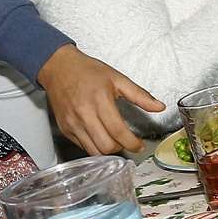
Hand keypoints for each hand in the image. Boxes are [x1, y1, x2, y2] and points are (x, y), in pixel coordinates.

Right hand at [38, 44, 163, 154]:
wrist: (58, 67)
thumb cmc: (87, 70)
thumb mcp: (117, 78)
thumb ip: (140, 95)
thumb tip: (159, 107)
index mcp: (99, 100)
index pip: (118, 131)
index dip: (132, 143)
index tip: (140, 145)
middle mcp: (84, 114)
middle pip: (106, 146)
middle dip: (121, 148)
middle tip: (128, 143)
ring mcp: (73, 123)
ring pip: (94, 151)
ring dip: (108, 151)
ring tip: (115, 142)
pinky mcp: (65, 129)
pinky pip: (83, 146)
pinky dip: (95, 146)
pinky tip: (101, 137)